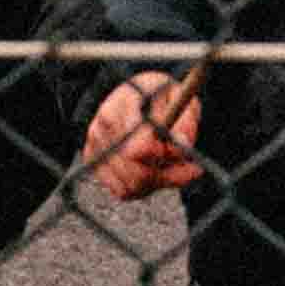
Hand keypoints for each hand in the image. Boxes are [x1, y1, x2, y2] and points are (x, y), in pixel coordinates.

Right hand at [83, 70, 203, 199]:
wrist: (138, 94)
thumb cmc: (162, 96)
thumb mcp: (182, 98)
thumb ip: (185, 122)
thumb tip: (181, 146)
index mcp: (125, 103)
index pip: (138, 145)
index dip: (162, 155)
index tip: (181, 152)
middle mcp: (103, 126)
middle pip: (135, 172)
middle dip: (166, 175)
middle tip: (191, 168)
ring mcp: (95, 146)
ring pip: (130, 186)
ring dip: (157, 183)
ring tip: (173, 166)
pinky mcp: (94, 162)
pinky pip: (122, 191)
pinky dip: (143, 188)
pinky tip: (155, 170)